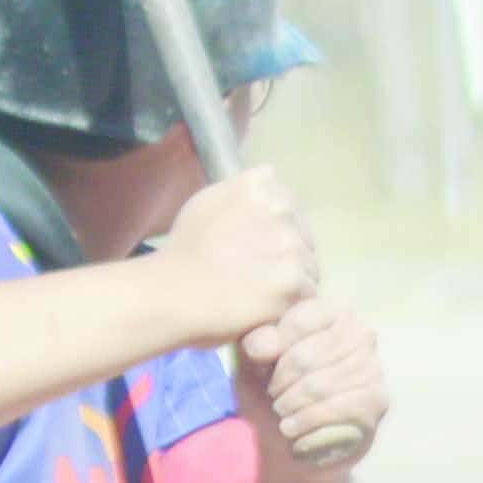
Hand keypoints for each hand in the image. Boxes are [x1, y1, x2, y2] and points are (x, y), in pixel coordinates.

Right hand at [158, 164, 316, 354]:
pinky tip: (265, 306)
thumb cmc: (183, 252)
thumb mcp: (206, 201)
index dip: (276, 228)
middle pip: (303, 235)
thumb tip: (269, 176)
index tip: (257, 245)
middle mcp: (279, 208)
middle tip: (256, 273)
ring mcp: (289, 244)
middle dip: (287, 253)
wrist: (173, 293)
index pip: (288, 203)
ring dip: (293, 280)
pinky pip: (309, 294)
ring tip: (259, 291)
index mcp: (258, 185)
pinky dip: (292, 304)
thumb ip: (241, 189)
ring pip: (310, 266)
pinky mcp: (294, 280)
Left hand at [238, 290, 388, 472]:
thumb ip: (256, 342)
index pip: (298, 322)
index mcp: (332, 311)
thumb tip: (261, 348)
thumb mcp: (255, 360)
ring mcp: (373, 366)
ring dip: (291, 405)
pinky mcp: (378, 400)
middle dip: (280, 383)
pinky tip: (292, 429)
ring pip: (320, 386)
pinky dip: (307, 423)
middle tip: (271, 397)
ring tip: (280, 413)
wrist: (296, 435)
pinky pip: (336, 410)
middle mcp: (361, 333)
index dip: (272, 350)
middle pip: (306, 358)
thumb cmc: (274, 387)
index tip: (259, 369)